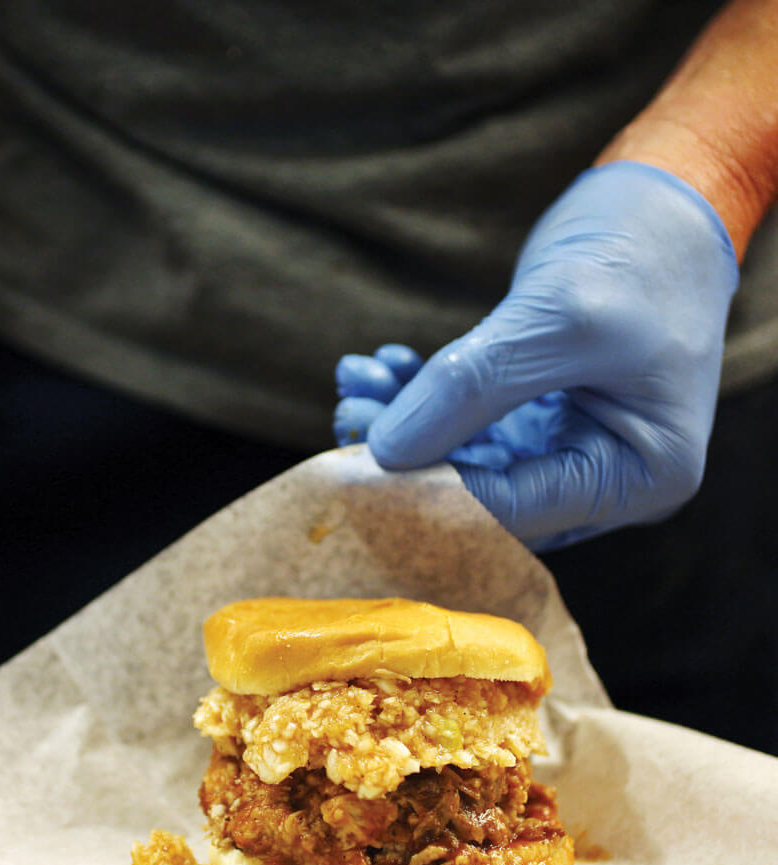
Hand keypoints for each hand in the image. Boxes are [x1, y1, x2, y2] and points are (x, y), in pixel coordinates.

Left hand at [334, 161, 738, 549]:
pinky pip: (464, 426)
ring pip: (463, 460)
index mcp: (639, 475)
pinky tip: (385, 366)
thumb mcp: (560, 317)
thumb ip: (471, 388)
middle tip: (348, 416)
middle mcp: (605, 477)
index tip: (362, 457)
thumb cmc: (639, 257)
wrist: (663, 203)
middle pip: (483, 496)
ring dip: (405, 423)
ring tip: (356, 382)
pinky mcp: (536, 418)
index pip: (514, 512)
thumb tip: (385, 451)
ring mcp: (568, 449)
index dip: (430, 490)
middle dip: (410, 456)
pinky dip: (422, 398)